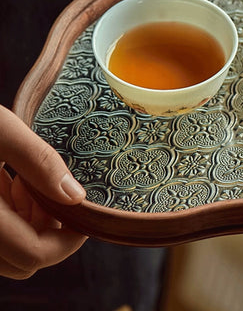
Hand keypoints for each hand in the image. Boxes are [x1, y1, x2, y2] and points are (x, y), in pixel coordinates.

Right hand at [0, 105, 86, 278]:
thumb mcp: (1, 131)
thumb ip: (38, 162)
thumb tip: (75, 196)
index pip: (31, 255)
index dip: (68, 241)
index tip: (85, 213)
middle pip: (23, 258)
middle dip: (49, 228)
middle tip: (47, 188)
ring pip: (10, 249)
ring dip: (31, 220)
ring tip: (26, 180)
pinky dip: (13, 214)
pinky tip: (12, 182)